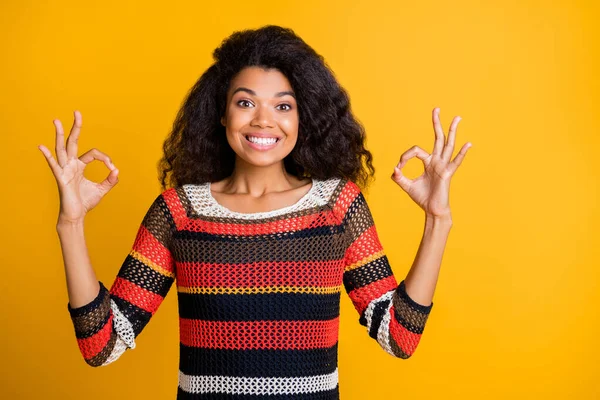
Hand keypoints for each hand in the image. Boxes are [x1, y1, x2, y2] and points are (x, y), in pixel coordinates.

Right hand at [38, 110, 119, 225]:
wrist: (76, 215)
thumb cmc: (86, 202)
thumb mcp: (102, 189)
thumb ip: (110, 180)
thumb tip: (117, 171)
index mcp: (80, 165)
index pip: (93, 153)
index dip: (105, 158)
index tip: (112, 168)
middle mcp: (71, 164)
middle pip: (72, 142)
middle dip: (76, 127)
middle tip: (77, 112)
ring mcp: (64, 170)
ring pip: (61, 149)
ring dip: (59, 134)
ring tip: (56, 121)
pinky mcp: (61, 178)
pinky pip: (54, 165)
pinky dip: (48, 156)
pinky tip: (41, 147)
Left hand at [391, 107, 471, 217]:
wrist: (432, 210)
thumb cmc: (422, 198)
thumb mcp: (407, 186)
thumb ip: (399, 178)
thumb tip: (394, 170)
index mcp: (428, 162)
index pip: (416, 151)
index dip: (405, 156)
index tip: (399, 168)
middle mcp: (437, 161)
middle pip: (438, 138)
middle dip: (436, 123)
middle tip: (436, 108)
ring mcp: (443, 165)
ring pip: (448, 144)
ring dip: (452, 131)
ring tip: (457, 117)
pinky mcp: (448, 173)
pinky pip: (456, 161)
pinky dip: (462, 153)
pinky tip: (469, 144)